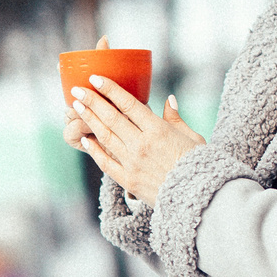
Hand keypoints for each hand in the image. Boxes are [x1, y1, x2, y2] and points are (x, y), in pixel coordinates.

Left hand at [69, 75, 203, 205]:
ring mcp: (132, 163)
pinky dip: (95, 150)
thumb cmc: (200, 164)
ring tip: (76, 107)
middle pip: (111, 118)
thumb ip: (176, 119)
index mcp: (158, 130)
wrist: (198, 197)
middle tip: (77, 89)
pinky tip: (86, 138)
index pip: (129, 104)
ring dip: (89, 120)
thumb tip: (169, 99)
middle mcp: (142, 144)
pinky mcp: (128, 180)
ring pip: (105, 137)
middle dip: (92, 101)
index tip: (96, 78)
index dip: (110, 90)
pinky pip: (106, 162)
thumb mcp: (193, 137)